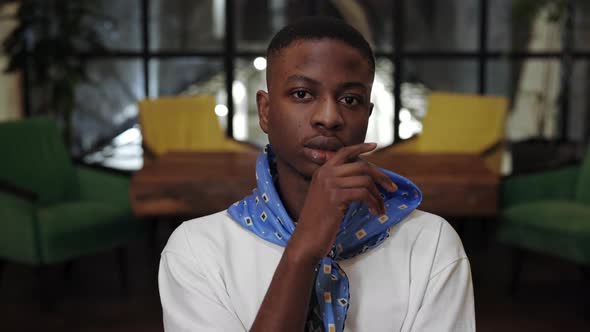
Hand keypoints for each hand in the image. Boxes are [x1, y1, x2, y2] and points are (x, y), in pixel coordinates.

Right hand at [287, 142, 397, 262]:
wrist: (306, 239)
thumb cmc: (318, 222)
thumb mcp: (325, 197)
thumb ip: (338, 184)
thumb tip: (364, 179)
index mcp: (322, 171)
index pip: (343, 152)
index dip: (360, 147)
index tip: (374, 146)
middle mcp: (325, 174)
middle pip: (362, 166)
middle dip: (381, 177)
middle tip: (392, 188)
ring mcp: (330, 184)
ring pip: (365, 181)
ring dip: (378, 196)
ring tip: (380, 208)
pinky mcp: (337, 197)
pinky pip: (364, 194)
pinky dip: (374, 203)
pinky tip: (375, 212)